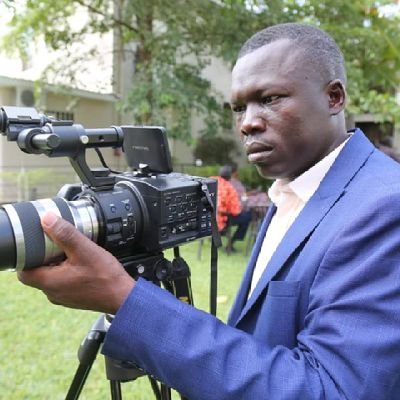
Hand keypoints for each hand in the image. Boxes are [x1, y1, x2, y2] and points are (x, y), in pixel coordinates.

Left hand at [18, 212, 134, 313]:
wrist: (123, 296)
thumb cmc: (106, 277)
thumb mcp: (85, 250)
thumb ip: (65, 234)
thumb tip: (47, 220)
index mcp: (50, 283)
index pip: (23, 272)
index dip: (27, 256)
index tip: (36, 244)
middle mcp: (53, 293)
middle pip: (37, 272)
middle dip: (44, 257)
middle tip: (56, 244)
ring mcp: (64, 296)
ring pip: (51, 277)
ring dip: (57, 264)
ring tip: (71, 252)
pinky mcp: (74, 297)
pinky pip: (63, 282)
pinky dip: (67, 271)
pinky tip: (81, 263)